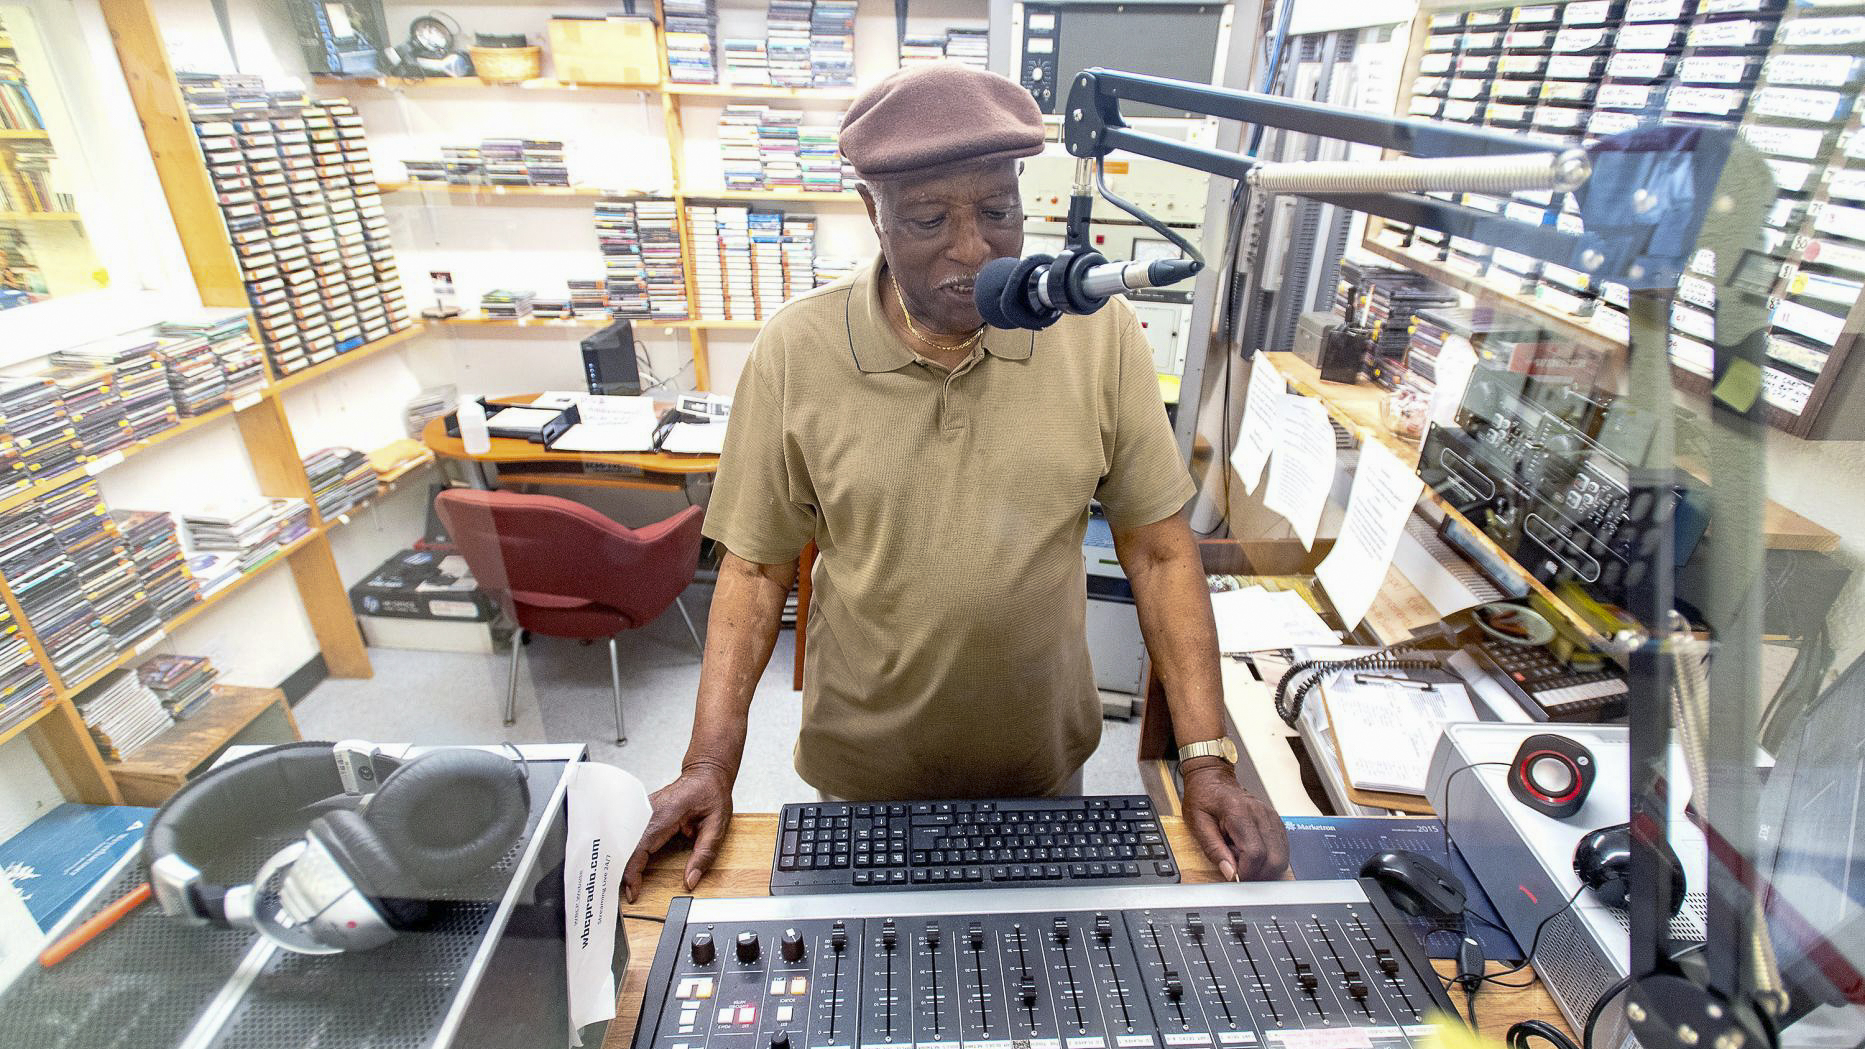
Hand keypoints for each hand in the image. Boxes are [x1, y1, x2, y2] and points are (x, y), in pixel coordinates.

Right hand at [622, 763, 733, 902]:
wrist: (705, 774)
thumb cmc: (711, 794)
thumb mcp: (717, 825)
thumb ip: (705, 854)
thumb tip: (691, 880)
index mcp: (665, 814)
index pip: (640, 848)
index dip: (632, 873)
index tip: (633, 892)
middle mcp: (649, 812)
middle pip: (626, 847)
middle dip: (622, 873)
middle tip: (622, 895)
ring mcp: (643, 811)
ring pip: (624, 841)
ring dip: (621, 863)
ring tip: (622, 885)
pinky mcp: (643, 814)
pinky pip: (630, 836)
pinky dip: (626, 853)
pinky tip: (626, 867)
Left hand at [1180, 761, 1287, 879]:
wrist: (1213, 779)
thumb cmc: (1203, 797)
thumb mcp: (1197, 823)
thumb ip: (1213, 849)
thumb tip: (1230, 873)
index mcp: (1239, 812)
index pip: (1255, 852)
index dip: (1246, 872)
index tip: (1234, 878)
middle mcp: (1261, 814)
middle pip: (1274, 858)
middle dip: (1258, 875)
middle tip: (1239, 874)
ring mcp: (1272, 818)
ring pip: (1282, 858)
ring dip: (1264, 868)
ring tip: (1244, 860)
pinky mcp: (1276, 823)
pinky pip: (1282, 850)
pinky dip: (1269, 860)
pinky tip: (1252, 855)